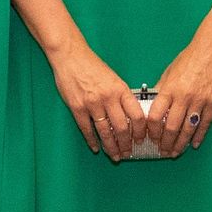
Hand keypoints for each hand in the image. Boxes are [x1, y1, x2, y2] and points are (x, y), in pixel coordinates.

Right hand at [48, 40, 145, 161]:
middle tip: (128, 153)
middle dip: (126, 144)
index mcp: (121, 90)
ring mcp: (92, 104)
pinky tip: (95, 147)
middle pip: (122, 128)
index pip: (137, 116)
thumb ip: (122, 96)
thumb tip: (130, 116)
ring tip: (115, 155)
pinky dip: (92, 141)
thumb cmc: (92, 66)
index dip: (141, 131)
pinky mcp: (77, 108)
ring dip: (111, 146)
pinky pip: (86, 129)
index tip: (141, 139)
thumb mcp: (114, 79)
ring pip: (105, 132)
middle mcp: (108, 98)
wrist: (71, 56)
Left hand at [145, 22, 211, 156]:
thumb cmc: (189, 58)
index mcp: (169, 89)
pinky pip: (205, 124)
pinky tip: (194, 144)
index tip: (150, 137)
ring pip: (188, 129)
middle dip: (165, 143)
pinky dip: (199, 136)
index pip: (156, 116)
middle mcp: (184, 96)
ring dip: (180, 143)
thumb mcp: (169, 72)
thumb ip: (161, 90)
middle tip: (163, 151)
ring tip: (176, 152)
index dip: (151, 130)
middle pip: (171, 127)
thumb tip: (152, 106)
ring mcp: (200, 100)